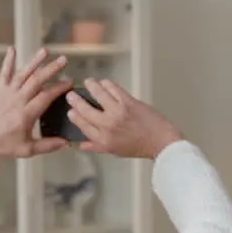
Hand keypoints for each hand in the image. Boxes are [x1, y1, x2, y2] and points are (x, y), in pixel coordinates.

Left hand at [0, 47, 72, 158]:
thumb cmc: (4, 144)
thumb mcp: (28, 149)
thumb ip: (48, 145)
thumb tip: (65, 142)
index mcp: (26, 114)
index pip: (46, 96)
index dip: (59, 88)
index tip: (70, 83)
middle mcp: (17, 100)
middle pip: (36, 81)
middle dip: (51, 69)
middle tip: (63, 61)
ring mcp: (8, 94)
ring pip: (22, 74)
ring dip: (34, 61)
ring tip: (45, 51)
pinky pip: (4, 74)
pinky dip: (7, 61)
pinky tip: (12, 49)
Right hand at [67, 79, 181, 158]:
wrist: (161, 141)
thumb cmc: (139, 147)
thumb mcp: (115, 151)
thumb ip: (96, 146)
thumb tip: (81, 145)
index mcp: (103, 139)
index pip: (82, 125)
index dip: (74, 116)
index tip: (70, 110)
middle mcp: (108, 125)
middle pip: (85, 109)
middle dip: (75, 100)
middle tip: (72, 94)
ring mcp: (118, 112)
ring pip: (98, 94)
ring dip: (91, 85)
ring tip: (88, 82)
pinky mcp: (128, 102)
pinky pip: (113, 88)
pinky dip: (107, 83)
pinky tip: (104, 82)